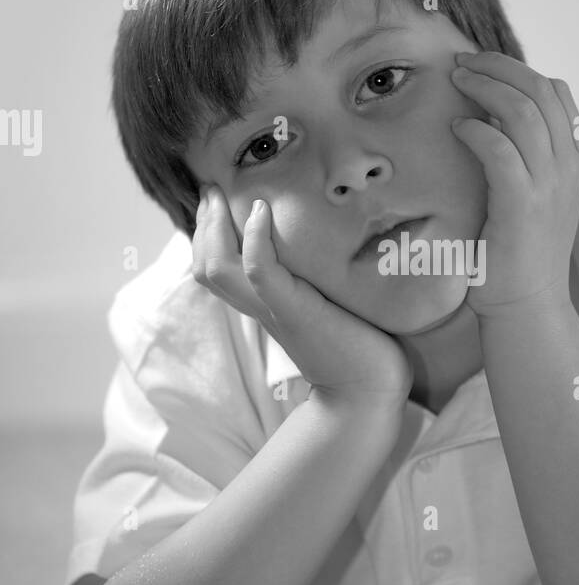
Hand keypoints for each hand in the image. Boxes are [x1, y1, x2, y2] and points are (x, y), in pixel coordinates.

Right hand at [192, 187, 413, 407]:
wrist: (370, 394)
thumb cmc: (362, 348)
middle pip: (206, 266)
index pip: (218, 269)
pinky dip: (254, 240)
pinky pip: (259, 272)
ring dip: (213, 227)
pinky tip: (259, 212)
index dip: (208, 235)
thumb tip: (334, 249)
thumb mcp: (332, 304)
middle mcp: (262, 308)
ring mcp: (275, 310)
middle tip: (211, 190)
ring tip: (221, 195)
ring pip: (218, 269)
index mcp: (266, 305)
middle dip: (202, 224)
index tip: (217, 201)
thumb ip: (321, 282)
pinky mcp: (295, 310)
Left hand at [450, 51, 578, 318]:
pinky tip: (458, 128)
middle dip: (498, 67)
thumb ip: (524, 158)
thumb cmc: (518, 252)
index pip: (558, 93)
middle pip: (541, 90)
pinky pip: (501, 149)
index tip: (482, 67)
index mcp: (572, 161)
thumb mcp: (532, 195)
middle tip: (462, 63)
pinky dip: (478, 130)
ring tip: (457, 82)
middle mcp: (566, 167)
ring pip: (524, 111)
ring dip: (486, 88)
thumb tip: (492, 118)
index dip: (518, 70)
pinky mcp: (522, 205)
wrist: (527, 306)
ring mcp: (548, 185)